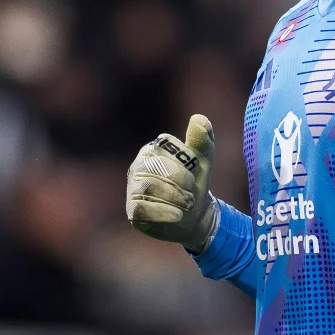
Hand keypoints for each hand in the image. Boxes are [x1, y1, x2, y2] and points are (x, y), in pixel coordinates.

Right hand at [125, 114, 218, 251]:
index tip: (194, 171)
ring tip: (187, 204)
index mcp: (153, 150)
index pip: (164, 144)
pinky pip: (141, 208)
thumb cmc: (195, 183)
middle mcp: (138, 166)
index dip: (184, 158)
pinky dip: (164, 212)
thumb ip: (202, 140)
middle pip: (156, 166)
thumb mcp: (203, 161)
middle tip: (192, 192)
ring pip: (148, 187)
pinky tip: (177, 215)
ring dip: (175, 197)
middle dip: (181, 181)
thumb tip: (199, 118)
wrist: (195, 216)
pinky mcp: (132, 211)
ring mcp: (132, 188)